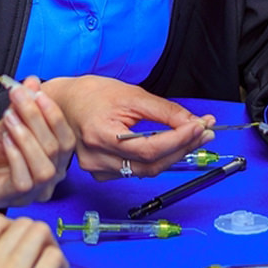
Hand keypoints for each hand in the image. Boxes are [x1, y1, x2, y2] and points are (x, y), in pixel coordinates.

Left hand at [0, 77, 75, 210]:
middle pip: (57, 149)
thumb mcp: (5, 123)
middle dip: (38, 118)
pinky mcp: (15, 199)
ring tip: (9, 118)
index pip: (67, 138)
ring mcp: (34, 191)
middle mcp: (50, 177)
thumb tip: (32, 81)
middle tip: (18, 96)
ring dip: (27, 137)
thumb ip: (21, 106)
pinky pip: (24, 180)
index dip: (54, 114)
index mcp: (53, 159)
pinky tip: (4, 139)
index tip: (37, 92)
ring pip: (45, 167)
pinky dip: (16, 156)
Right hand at [38, 75, 213, 177]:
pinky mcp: (100, 173)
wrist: (63, 103)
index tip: (201, 126)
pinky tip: (166, 145)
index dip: (179, 140)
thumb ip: (164, 111)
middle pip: (151, 165)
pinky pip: (135, 171)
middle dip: (183, 148)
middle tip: (204, 131)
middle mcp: (96, 158)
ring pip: (145, 171)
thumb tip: (193, 122)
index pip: (149, 148)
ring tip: (192, 136)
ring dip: (173, 155)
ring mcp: (96, 169)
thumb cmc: (92, 94)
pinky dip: (154, 160)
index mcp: (100, 134)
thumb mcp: (131, 94)